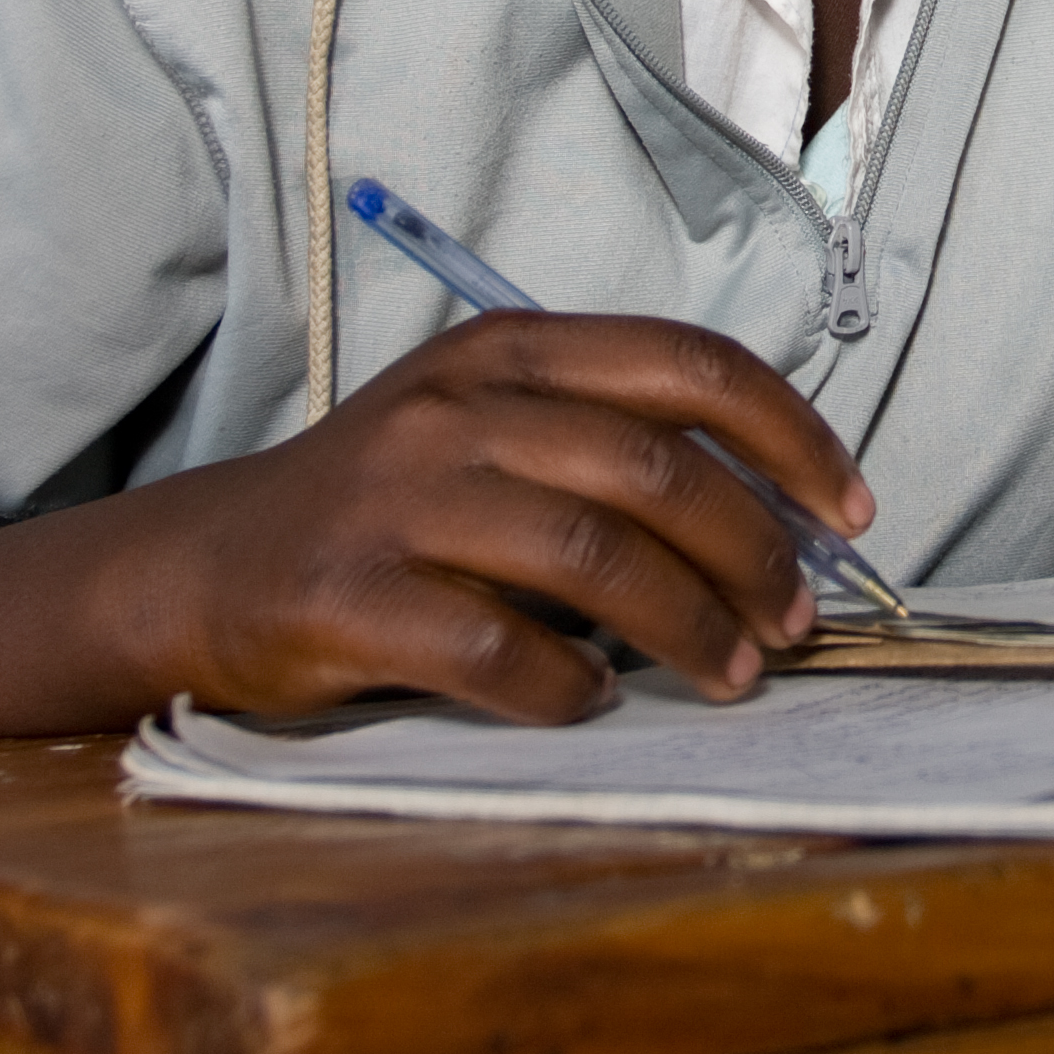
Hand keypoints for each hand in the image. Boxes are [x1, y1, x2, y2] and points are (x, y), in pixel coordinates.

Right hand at [0, 310, 877, 749]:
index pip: (687, 366)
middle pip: (654, 470)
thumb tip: (778, 519)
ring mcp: (396, 503)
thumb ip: (610, 445)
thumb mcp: (490, 429)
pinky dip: (570, 688)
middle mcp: (456, 410)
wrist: (202, 566)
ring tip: (733, 675)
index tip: (851, 512)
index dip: (789, 438)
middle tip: (796, 620)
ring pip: (593, 560)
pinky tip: (594, 702)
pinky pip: (497, 652)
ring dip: (689, 629)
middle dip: (753, 552)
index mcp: (509, 351)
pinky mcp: (346, 601)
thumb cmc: (387, 505)